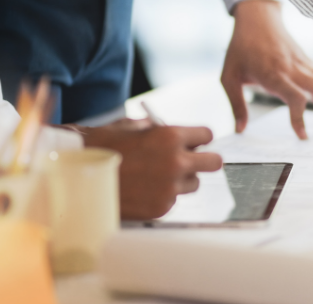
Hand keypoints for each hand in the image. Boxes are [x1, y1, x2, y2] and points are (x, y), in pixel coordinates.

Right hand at [78, 120, 221, 219]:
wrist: (74, 178)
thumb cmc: (100, 148)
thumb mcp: (130, 127)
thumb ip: (158, 129)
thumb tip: (175, 133)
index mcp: (170, 137)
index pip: (207, 135)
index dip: (199, 138)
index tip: (195, 141)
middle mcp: (176, 162)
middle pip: (214, 162)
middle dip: (204, 159)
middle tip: (192, 159)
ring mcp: (170, 188)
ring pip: (194, 183)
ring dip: (183, 179)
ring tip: (158, 175)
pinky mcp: (161, 208)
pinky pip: (174, 199)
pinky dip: (164, 195)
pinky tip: (143, 190)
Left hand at [221, 0, 312, 138]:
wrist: (257, 18)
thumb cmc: (240, 47)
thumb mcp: (228, 76)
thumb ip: (236, 104)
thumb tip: (240, 130)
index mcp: (275, 73)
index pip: (295, 97)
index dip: (300, 118)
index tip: (303, 137)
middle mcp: (296, 69)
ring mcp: (307, 66)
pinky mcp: (311, 65)